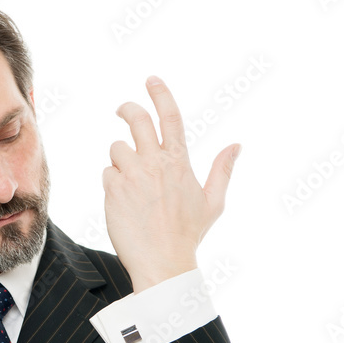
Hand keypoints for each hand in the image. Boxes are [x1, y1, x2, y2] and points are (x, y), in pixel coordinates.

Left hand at [101, 75, 240, 292]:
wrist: (162, 262)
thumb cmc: (188, 235)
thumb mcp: (213, 203)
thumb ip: (222, 171)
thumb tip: (236, 146)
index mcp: (180, 162)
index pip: (170, 117)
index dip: (160, 93)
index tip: (151, 80)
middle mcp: (155, 163)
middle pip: (137, 120)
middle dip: (128, 108)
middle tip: (123, 108)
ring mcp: (132, 175)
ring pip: (116, 149)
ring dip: (120, 159)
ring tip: (131, 183)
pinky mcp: (113, 190)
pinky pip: (107, 173)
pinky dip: (113, 182)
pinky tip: (123, 201)